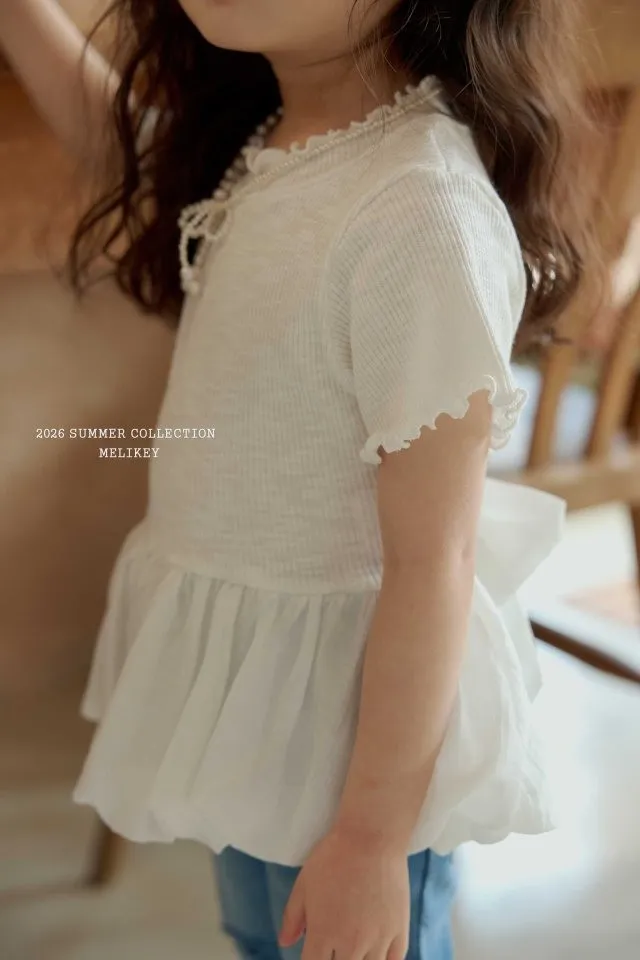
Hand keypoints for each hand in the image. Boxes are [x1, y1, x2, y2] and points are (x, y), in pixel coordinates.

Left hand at [278, 826, 409, 959]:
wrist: (371, 837)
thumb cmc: (333, 856)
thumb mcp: (304, 884)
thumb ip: (293, 917)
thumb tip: (285, 942)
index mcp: (323, 934)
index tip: (315, 952)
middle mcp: (350, 944)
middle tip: (334, 947)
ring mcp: (377, 940)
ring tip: (355, 948)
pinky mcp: (399, 931)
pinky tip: (377, 953)